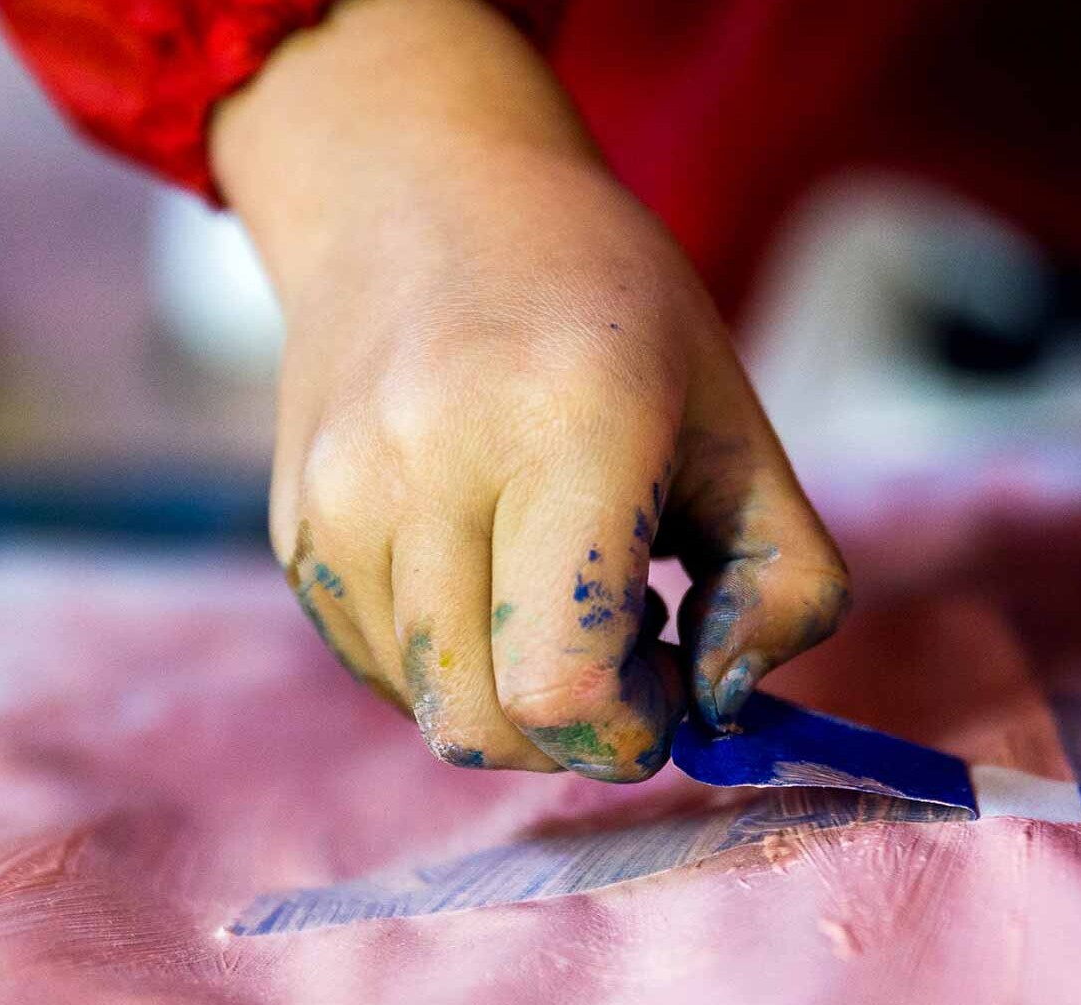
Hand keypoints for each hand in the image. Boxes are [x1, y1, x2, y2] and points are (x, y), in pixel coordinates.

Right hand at [212, 0, 848, 779]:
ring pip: (428, 712)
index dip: (632, 729)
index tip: (672, 670)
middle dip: (576, 735)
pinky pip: (381, 670)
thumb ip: (785, 584)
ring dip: (512, 702)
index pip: (561, 688)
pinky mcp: (295, 534)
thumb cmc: (608, 311)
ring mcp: (340, 504)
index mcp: (565, 427)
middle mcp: (427, 466)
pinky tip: (488, 572)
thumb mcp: (738, 421)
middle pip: (485, 728)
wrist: (414, 193)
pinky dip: (453, 664)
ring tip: (555, 596)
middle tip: (626, 647)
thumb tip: (725, 712)